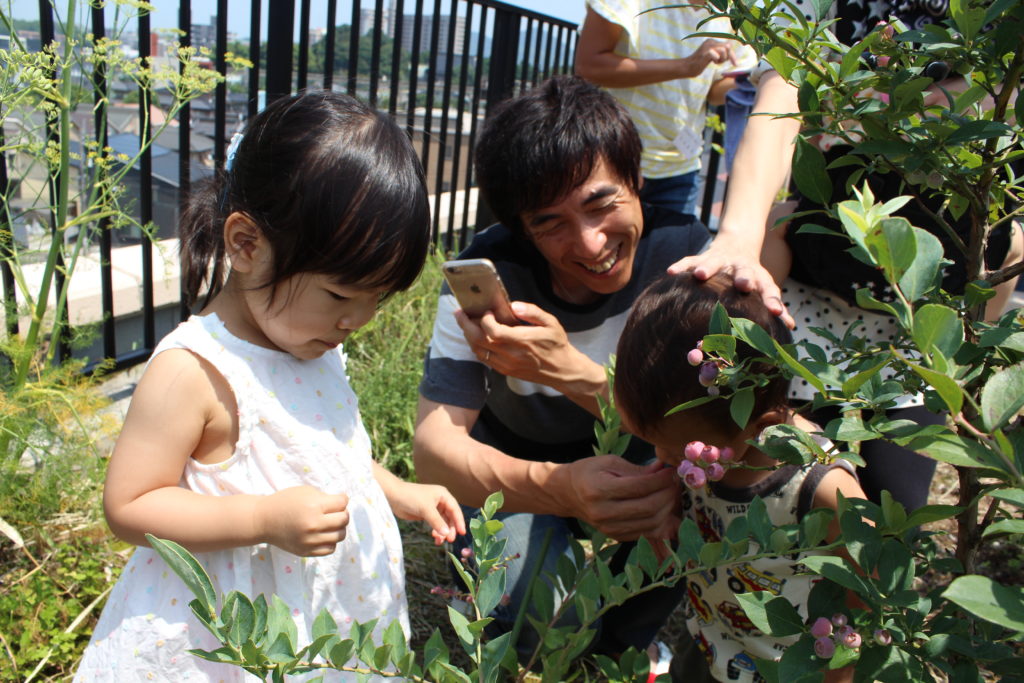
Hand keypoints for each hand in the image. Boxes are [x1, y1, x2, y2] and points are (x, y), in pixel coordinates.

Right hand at [256, 486, 349, 555]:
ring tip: (330, 523)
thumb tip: (344, 504)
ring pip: (340, 535)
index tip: (338, 499)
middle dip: (343, 513)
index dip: (342, 499)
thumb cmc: (285, 502)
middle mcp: (313, 525)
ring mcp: (310, 540)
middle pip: (343, 520)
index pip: (342, 503)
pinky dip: (330, 541)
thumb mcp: (306, 492)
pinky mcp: (306, 551)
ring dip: (338, 528)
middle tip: (335, 511)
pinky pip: (330, 549)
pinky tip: (323, 534)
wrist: (264, 520)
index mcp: (314, 507)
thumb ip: (326, 497)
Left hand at [387, 481, 466, 544]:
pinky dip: (436, 531)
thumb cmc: (411, 498)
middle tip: (450, 540)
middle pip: (450, 517)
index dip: (459, 521)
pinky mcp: (425, 514)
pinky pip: (435, 524)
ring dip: (442, 532)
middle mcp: (440, 501)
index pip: (455, 509)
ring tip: (440, 541)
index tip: (462, 533)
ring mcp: (433, 508)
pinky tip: (434, 537)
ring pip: (442, 522)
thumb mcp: (426, 509)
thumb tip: (447, 533)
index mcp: (443, 495)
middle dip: (450, 529)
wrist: (393, 496)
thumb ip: (437, 522)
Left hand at [455, 302, 604, 396]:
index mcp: (522, 341)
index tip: (486, 311)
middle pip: (478, 341)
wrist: (562, 371)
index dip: (484, 320)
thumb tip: (513, 305)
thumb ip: (532, 312)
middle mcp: (511, 355)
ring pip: (478, 351)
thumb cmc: (557, 345)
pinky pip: (484, 359)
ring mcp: (507, 365)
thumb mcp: (551, 322)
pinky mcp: (505, 371)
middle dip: (465, 325)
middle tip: (460, 313)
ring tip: (466, 323)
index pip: (493, 332)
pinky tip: (476, 337)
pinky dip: (476, 347)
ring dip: (468, 336)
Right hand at [562, 456, 681, 540]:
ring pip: (650, 523)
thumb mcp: (609, 462)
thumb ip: (636, 469)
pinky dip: (660, 521)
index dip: (661, 480)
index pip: (639, 487)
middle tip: (674, 483)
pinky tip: (663, 507)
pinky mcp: (615, 537)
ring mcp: (609, 528)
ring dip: (667, 509)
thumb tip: (662, 470)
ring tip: (670, 494)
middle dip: (668, 494)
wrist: (568, 494)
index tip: (671, 472)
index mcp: (599, 489)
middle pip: (648, 508)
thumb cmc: (588, 472)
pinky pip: (646, 533)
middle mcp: (603, 513)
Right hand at [668, 231, 795, 328]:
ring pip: (714, 262)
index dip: (772, 301)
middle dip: (743, 278)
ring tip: (699, 275)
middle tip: (743, 285)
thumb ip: (774, 305)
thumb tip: (791, 327)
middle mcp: (741, 267)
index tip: (776, 313)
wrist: (738, 244)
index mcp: (758, 278)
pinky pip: (690, 260)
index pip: (768, 289)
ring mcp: (721, 260)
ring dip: (708, 268)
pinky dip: (682, 265)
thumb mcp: (765, 287)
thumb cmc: (751, 276)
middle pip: (744, 271)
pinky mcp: (703, 257)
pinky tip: (672, 272)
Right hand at [681, 39, 736, 77]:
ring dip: (722, 59)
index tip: (735, 64)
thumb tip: (730, 44)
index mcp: (712, 41)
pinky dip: (717, 59)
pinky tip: (713, 62)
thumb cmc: (699, 63)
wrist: (687, 67)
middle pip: (727, 47)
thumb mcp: (713, 56)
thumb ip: (720, 51)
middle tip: (719, 62)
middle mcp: (710, 42)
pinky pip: (716, 55)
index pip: (728, 46)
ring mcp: (707, 47)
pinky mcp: (704, 53)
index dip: (732, 55)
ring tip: (715, 62)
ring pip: (723, 50)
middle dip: (727, 57)